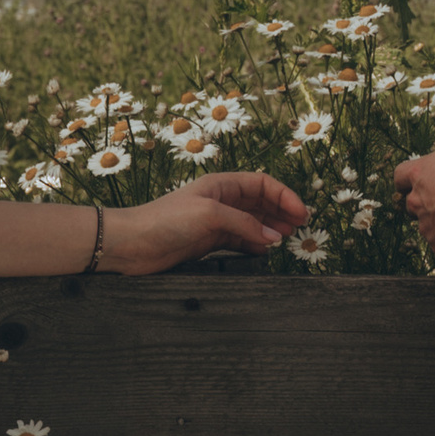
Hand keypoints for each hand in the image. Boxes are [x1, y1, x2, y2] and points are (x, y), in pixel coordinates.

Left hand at [102, 169, 306, 273]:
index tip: (301, 213)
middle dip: (281, 212)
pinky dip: (254, 245)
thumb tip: (275, 236)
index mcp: (221, 184)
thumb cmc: (166, 220)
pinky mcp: (207, 241)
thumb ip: (246, 224)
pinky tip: (265, 250)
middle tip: (300, 227)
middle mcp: (220, 200)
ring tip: (287, 239)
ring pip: (252, 222)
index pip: (262, 184)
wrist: (132, 243)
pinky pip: (239, 241)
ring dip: (271, 229)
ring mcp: (214, 221)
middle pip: (260, 202)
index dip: (284, 196)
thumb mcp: (211, 215)